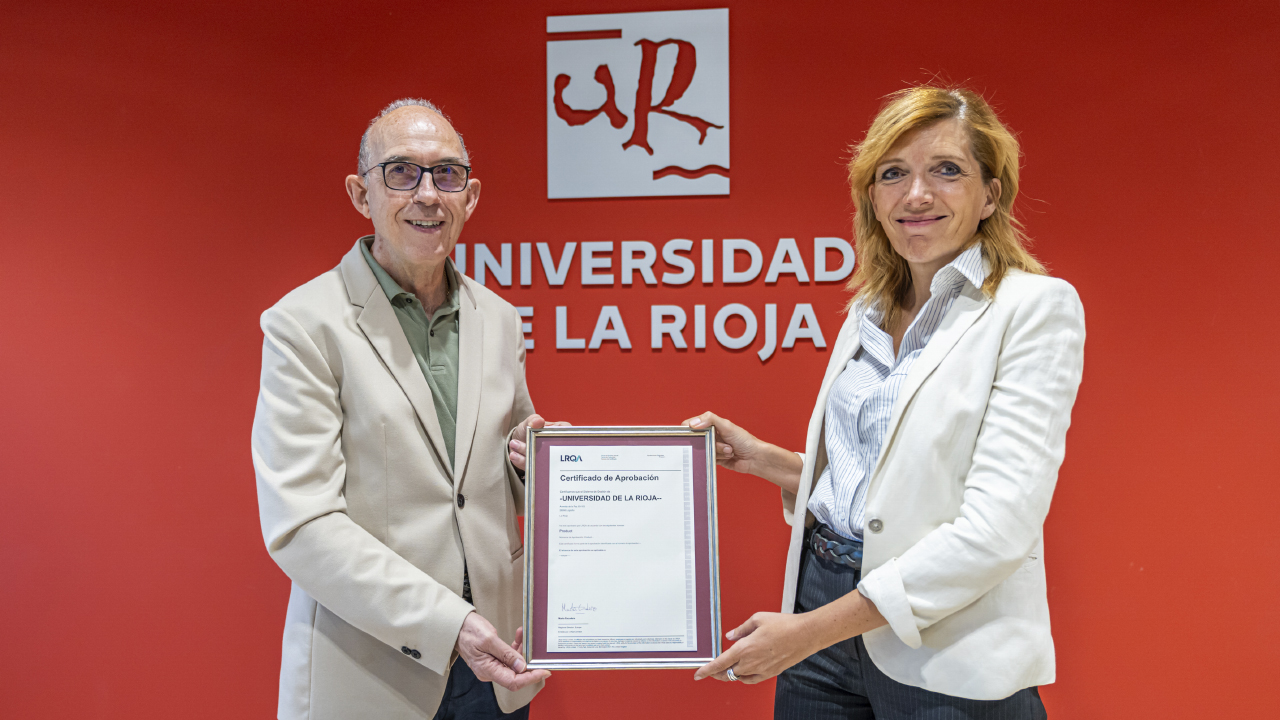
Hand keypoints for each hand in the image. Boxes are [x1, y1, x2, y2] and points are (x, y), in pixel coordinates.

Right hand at [455, 612, 549, 691]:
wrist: (457, 625)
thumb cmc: (468, 631)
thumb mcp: (489, 639)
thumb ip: (507, 654)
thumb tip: (522, 666)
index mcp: (487, 670)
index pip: (513, 681)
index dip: (530, 678)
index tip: (544, 671)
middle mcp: (490, 671)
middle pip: (515, 674)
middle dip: (529, 663)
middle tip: (539, 653)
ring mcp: (491, 665)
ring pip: (514, 664)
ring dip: (522, 651)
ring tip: (525, 636)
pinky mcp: (493, 658)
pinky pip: (508, 656)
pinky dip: (516, 647)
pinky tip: (519, 636)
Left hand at [509, 414, 570, 471]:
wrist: (515, 443)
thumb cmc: (526, 430)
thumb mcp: (528, 422)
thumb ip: (533, 419)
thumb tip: (539, 421)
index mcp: (557, 433)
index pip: (565, 434)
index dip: (558, 435)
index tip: (547, 435)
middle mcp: (554, 447)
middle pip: (552, 449)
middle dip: (539, 446)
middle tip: (526, 442)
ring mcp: (545, 458)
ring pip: (540, 459)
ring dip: (527, 452)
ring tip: (514, 445)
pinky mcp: (536, 468)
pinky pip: (531, 466)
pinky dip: (521, 461)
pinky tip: (514, 455)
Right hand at [683, 412, 801, 493]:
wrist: (755, 458)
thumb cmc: (745, 440)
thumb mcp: (727, 426)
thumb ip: (710, 420)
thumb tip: (693, 423)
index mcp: (713, 424)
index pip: (692, 424)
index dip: (689, 429)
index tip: (691, 433)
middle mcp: (711, 435)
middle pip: (697, 439)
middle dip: (709, 442)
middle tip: (720, 442)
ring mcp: (713, 447)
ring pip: (704, 450)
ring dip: (717, 451)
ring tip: (729, 450)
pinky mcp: (715, 458)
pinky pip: (708, 459)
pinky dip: (718, 458)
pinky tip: (728, 456)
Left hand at [693, 612, 816, 684]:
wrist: (805, 635)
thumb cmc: (784, 625)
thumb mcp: (758, 619)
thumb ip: (741, 629)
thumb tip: (730, 635)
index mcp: (745, 648)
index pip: (719, 663)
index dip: (706, 670)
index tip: (698, 674)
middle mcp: (751, 662)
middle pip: (727, 672)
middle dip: (717, 672)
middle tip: (710, 669)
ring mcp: (761, 670)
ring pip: (739, 677)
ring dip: (730, 674)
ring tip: (725, 669)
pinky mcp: (770, 673)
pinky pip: (751, 680)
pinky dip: (743, 677)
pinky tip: (743, 673)